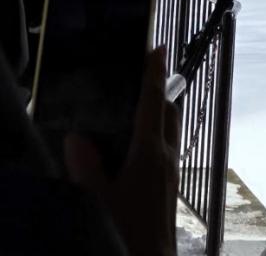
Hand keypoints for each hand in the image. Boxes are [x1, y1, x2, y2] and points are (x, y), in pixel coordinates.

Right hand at [64, 46, 181, 255]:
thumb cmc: (128, 234)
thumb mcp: (99, 201)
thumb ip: (87, 168)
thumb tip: (77, 137)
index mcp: (151, 153)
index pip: (153, 102)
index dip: (154, 73)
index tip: (158, 47)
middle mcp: (167, 157)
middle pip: (168, 112)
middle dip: (157, 92)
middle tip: (141, 78)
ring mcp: (172, 173)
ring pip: (170, 132)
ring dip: (158, 116)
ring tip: (135, 112)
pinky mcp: (170, 188)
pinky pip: (166, 151)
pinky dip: (155, 139)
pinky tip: (134, 153)